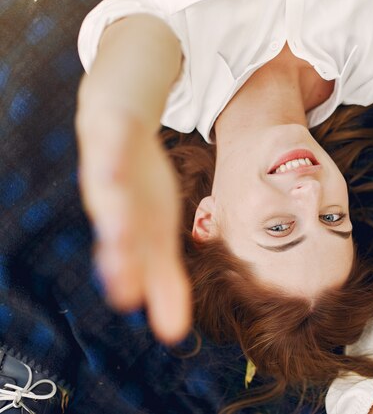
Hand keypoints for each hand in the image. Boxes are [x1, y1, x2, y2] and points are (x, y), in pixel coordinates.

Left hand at [76, 108, 190, 344]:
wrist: (116, 127)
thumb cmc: (138, 191)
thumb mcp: (156, 237)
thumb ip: (164, 284)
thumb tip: (173, 336)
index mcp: (125, 232)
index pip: (127, 264)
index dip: (132, 287)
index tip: (145, 318)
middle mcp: (112, 207)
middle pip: (116, 234)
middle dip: (121, 261)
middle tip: (125, 293)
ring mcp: (109, 171)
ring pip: (111, 195)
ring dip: (116, 216)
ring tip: (122, 236)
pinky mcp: (112, 137)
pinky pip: (113, 145)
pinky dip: (113, 156)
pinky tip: (115, 169)